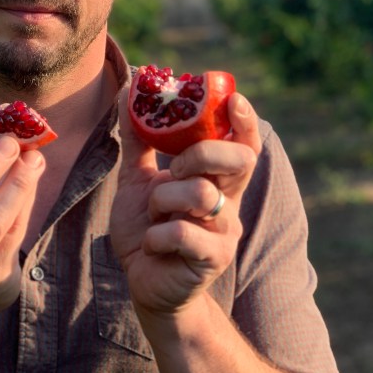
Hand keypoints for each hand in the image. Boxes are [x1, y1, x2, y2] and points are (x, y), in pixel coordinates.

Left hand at [110, 92, 261, 315]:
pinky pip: (180, 233)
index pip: (243, 144)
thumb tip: (129, 89)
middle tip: (173, 169)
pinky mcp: (212, 259)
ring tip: (153, 218)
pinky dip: (155, 236)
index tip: (232, 98)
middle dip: (201, 154)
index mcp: (215, 180)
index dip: (243, 121)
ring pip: (201, 195)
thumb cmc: (146, 228)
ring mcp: (224, 231)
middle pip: (238, 160)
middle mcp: (228, 201)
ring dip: (163, 202)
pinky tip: (152, 246)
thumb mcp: (137, 178)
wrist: (144, 282)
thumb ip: (137, 138)